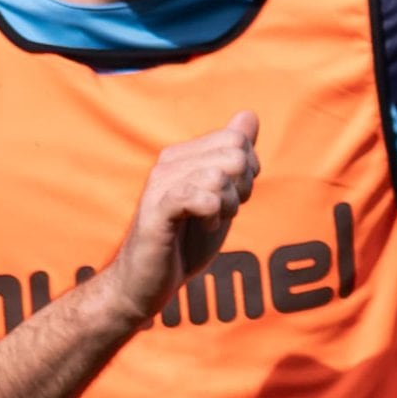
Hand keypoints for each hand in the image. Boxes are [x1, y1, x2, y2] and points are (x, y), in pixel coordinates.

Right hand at [106, 111, 260, 323]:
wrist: (147, 282)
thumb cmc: (184, 242)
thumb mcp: (219, 198)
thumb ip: (234, 158)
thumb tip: (249, 116)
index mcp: (184, 155)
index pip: (237, 139)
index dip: (249, 170)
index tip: (233, 196)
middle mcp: (170, 162)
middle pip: (235, 153)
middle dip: (243, 187)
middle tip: (225, 211)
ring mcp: (161, 185)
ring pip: (220, 175)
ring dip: (229, 205)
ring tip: (212, 220)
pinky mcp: (158, 211)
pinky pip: (200, 196)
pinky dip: (213, 214)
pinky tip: (204, 225)